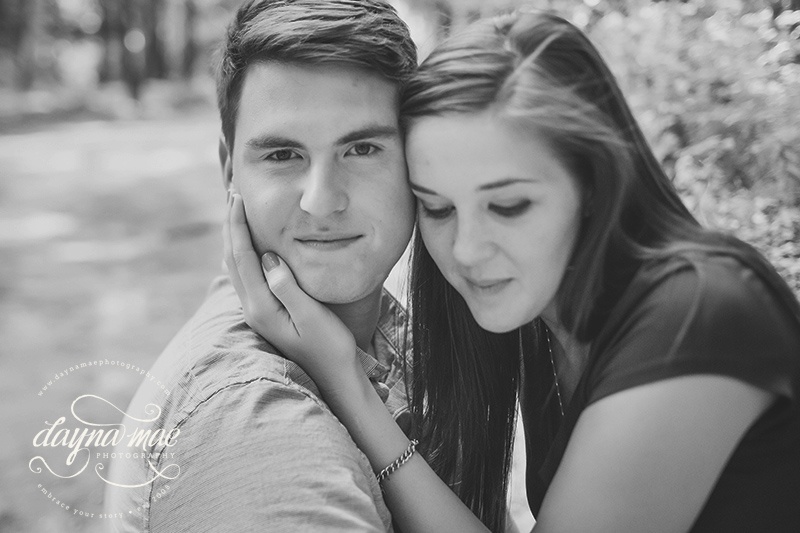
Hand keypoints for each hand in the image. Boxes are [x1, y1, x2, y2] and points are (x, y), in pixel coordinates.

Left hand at [223, 193, 359, 391]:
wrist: (335, 377)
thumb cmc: (330, 347)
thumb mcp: (313, 317)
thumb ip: (288, 287)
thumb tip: (268, 258)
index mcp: (262, 306)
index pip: (243, 256)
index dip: (238, 225)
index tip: (238, 197)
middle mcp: (254, 309)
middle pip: (232, 259)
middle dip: (231, 225)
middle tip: (233, 194)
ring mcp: (258, 313)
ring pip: (236, 267)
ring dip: (234, 238)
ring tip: (236, 213)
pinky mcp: (267, 314)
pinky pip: (247, 276)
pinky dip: (244, 253)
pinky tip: (251, 246)